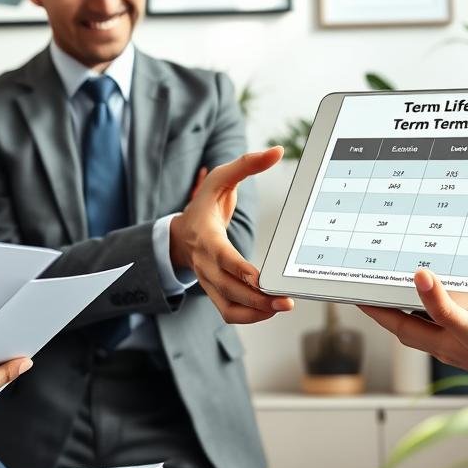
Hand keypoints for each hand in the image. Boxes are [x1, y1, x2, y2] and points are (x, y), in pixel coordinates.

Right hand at [170, 147, 293, 323]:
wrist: (181, 234)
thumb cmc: (205, 204)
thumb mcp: (220, 178)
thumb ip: (246, 164)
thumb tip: (276, 151)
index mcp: (205, 236)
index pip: (221, 256)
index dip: (239, 269)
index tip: (259, 279)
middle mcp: (204, 263)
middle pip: (228, 287)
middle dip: (257, 298)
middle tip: (286, 301)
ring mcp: (207, 281)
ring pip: (228, 305)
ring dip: (255, 312)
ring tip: (282, 307)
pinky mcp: (214, 292)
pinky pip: (228, 312)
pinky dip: (249, 316)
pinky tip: (270, 310)